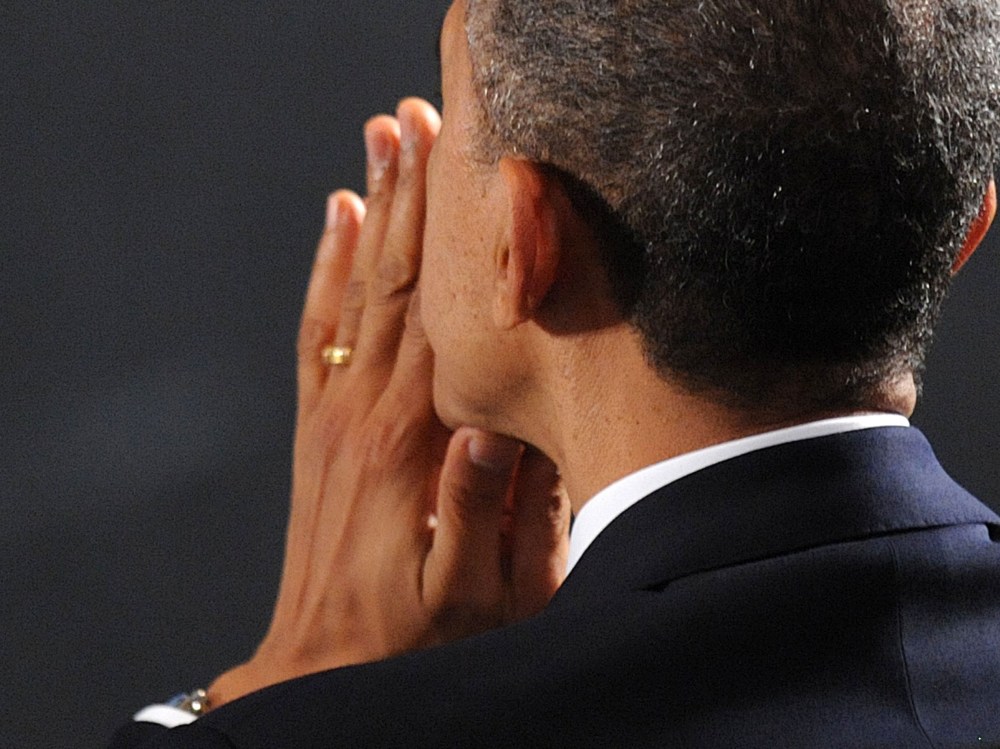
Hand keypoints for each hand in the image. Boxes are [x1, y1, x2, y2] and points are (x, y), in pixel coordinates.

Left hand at [208, 99, 570, 706]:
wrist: (321, 665)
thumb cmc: (416, 637)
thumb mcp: (479, 596)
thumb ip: (495, 513)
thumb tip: (501, 423)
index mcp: (417, 446)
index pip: (439, 320)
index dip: (450, 239)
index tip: (464, 164)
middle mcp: (368, 412)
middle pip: (394, 282)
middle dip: (410, 195)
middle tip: (421, 116)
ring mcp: (335, 413)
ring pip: (355, 289)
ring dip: (371, 209)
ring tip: (384, 136)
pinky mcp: (318, 425)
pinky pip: (318, 329)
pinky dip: (326, 266)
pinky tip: (336, 216)